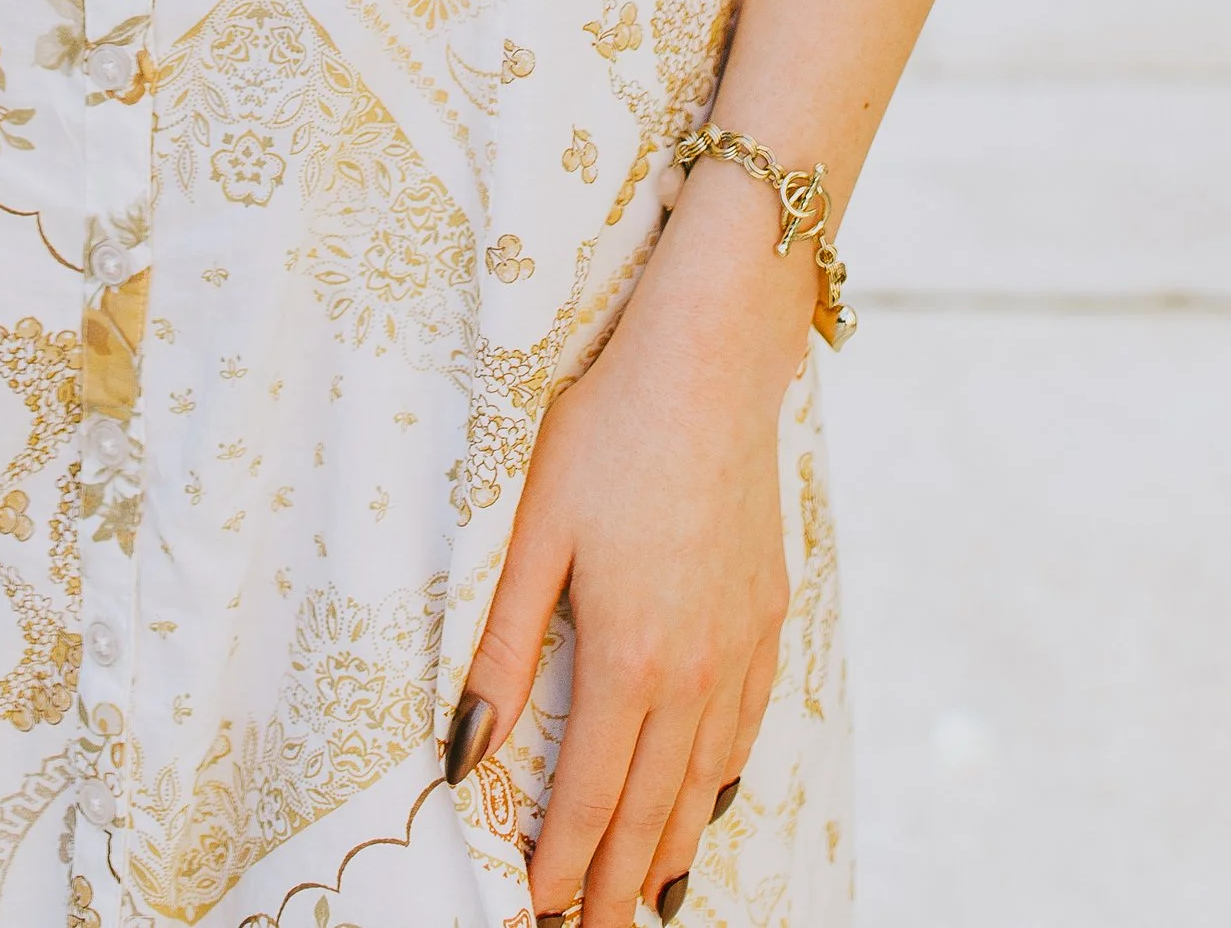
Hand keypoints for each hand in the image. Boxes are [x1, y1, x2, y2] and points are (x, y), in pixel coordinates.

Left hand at [454, 281, 790, 923]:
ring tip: (649, 901)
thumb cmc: (608, 430)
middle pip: (651, 810)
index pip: (589, 798)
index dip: (563, 865)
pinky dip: (720, 781)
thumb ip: (500, 650)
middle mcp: (695, 670)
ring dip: (672, 848)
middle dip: (619, 885)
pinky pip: (744, 726)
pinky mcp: (769, 612)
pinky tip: (709, 800)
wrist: (715, 358)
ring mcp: (741, 644)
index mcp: (629, 658)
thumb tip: (462, 754)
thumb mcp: (535, 532)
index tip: (537, 912)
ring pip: (704, 780)